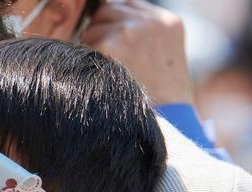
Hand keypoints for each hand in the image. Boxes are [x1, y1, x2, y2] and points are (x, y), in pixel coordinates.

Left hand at [80, 0, 194, 105]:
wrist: (165, 121)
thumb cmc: (160, 96)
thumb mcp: (164, 54)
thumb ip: (143, 33)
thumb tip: (109, 20)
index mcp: (167, 22)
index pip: (128, 5)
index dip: (115, 22)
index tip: (112, 41)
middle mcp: (150, 21)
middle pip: (107, 11)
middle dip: (102, 30)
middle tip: (108, 60)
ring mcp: (130, 30)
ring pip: (93, 26)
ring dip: (92, 45)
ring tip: (108, 71)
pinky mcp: (111, 44)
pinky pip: (84, 43)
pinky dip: (86, 60)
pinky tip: (99, 77)